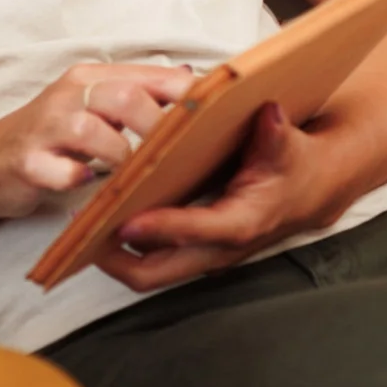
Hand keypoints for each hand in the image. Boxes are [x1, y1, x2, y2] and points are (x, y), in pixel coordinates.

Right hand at [0, 63, 197, 220]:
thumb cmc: (51, 136)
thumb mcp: (93, 106)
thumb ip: (138, 95)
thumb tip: (194, 79)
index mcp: (92, 78)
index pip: (151, 76)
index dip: (187, 95)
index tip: (214, 119)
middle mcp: (70, 95)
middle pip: (126, 97)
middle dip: (158, 128)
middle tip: (177, 155)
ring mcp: (45, 127)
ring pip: (92, 130)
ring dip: (120, 155)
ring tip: (131, 173)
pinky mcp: (27, 161)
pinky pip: (61, 170)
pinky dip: (80, 179)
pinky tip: (89, 184)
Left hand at [97, 103, 351, 292]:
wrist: (307, 191)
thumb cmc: (295, 166)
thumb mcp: (290, 146)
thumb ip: (277, 134)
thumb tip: (270, 114)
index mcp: (241, 222)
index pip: (196, 232)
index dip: (160, 228)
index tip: (123, 218)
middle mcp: (217, 248)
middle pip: (156, 272)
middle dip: (114, 259)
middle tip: (78, 231)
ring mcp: (201, 253)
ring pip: (146, 271)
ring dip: (111, 255)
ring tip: (79, 226)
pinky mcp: (191, 250)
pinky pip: (149, 259)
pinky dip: (122, 246)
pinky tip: (100, 219)